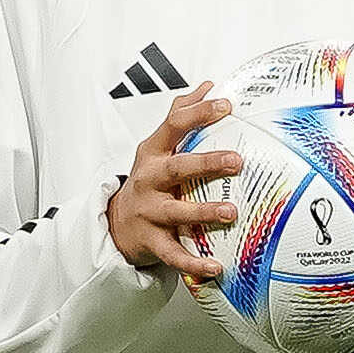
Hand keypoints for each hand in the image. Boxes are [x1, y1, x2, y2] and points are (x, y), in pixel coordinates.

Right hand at [104, 87, 238, 291]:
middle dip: (205, 163)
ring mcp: (149, 211)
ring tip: (230, 211)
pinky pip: (173, 253)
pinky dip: (194, 262)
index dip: (199, 114)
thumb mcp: (158, 146)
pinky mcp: (151, 241)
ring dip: (203, 212)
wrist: (117, 223)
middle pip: (176, 168)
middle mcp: (148, 180)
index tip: (226, 106)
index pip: (173, 126)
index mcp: (152, 153)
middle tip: (236, 160)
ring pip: (176, 212)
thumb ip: (181, 115)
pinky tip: (215, 267)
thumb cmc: (148, 180)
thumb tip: (207, 85)